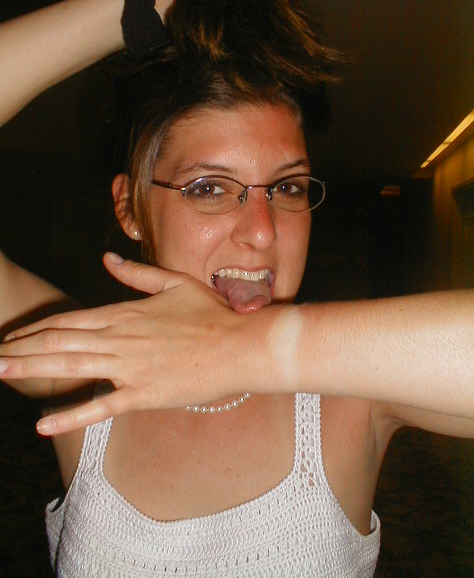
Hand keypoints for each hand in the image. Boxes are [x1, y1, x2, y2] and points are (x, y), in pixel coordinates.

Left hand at [0, 253, 270, 434]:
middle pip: (59, 342)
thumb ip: (137, 273)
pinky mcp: (144, 394)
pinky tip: (43, 423)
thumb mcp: (174, 284)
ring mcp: (130, 367)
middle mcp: (120, 338)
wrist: (241, 345)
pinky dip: (70, 414)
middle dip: (21, 349)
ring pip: (71, 366)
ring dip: (31, 369)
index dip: (35, 329)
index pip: (69, 320)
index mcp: (125, 313)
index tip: (12, 336)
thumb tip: (107, 260)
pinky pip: (101, 406)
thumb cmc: (212, 314)